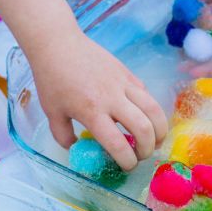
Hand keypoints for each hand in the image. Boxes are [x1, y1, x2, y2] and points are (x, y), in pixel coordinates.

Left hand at [29, 34, 167, 169]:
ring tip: (156, 140)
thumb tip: (75, 147)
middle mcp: (112, 99)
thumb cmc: (52, 79)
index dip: (127, 161)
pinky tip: (144, 117)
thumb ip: (63, 135)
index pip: (118, 144)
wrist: (58, 44)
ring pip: (154, 110)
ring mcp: (123, 84)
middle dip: (148, 149)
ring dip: (160, 130)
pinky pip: (147, 95)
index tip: (127, 166)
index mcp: (92, 112)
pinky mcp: (128, 74)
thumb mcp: (52, 112)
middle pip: (144, 129)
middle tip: (142, 155)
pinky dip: (150, 110)